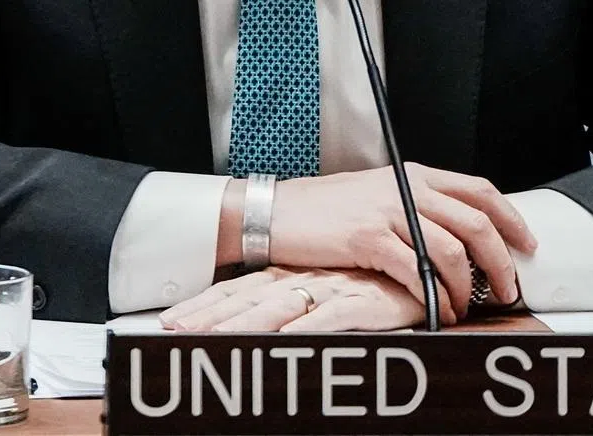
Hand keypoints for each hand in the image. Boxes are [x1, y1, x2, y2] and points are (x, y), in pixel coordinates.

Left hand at [161, 266, 430, 332]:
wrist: (421, 253)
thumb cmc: (376, 273)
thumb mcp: (334, 282)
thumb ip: (305, 297)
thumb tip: (273, 317)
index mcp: (295, 271)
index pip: (242, 288)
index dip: (207, 304)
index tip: (171, 321)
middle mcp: (306, 278)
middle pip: (249, 299)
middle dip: (209, 317)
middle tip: (172, 332)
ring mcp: (331, 287)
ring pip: (278, 308)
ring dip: (242, 325)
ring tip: (206, 340)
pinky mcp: (361, 299)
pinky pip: (329, 317)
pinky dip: (306, 328)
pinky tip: (282, 340)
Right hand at [269, 165, 534, 318]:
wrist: (280, 211)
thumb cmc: (328, 208)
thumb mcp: (380, 193)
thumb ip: (417, 206)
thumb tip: (457, 237)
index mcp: (415, 174)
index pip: (479, 190)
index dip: (510, 218)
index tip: (526, 244)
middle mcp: (408, 188)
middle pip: (476, 224)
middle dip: (500, 263)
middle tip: (506, 290)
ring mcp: (389, 212)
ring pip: (452, 251)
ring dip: (467, 288)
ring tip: (465, 307)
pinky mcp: (369, 238)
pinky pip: (417, 271)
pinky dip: (435, 297)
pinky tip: (437, 310)